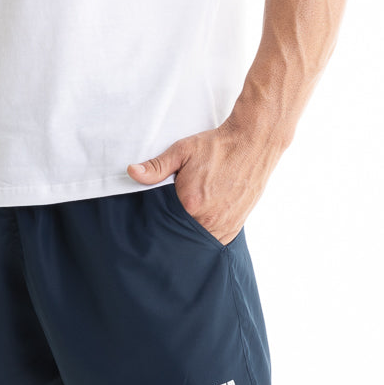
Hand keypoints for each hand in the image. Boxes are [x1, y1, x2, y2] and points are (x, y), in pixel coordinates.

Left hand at [127, 116, 283, 245]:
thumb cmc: (217, 146)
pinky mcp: (235, 226)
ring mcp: (223, 225)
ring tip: (185, 222)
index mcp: (190, 203)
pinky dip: (206, 237)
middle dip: (173, 228)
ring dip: (190, 235)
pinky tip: (201, 226)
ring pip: (198, 241)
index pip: (164, 222)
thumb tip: (132, 172)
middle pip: (180, 234)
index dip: (158, 219)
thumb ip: (156, 166)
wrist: (251, 143)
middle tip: (170, 219)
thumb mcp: (182, 151)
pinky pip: (216, 241)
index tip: (155, 215)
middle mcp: (207, 219)